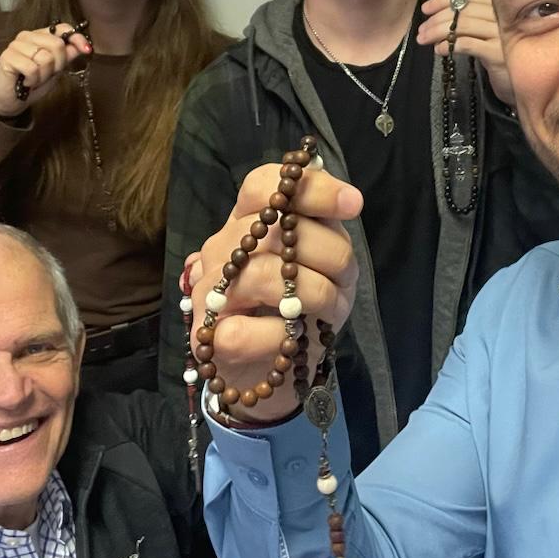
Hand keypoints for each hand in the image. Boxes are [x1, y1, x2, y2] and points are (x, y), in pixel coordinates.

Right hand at [0, 23, 92, 116]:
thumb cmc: (34, 82)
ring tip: (34, 78)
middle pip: (56, 44)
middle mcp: (27, 36)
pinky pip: (31, 68)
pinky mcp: (7, 56)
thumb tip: (84, 46)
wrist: (13, 100)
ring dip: (43, 75)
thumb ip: (67, 56)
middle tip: (47, 74)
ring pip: (44, 58)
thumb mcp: (56, 69)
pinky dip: (32, 79)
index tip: (87, 50)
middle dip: (57, 64)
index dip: (76, 38)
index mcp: (40, 35)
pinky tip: (25, 81)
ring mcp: (15, 45)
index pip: (62, 28)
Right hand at [187, 163, 361, 423]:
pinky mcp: (206, 336)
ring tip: (328, 310)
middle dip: (330, 254)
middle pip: (279, 228)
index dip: (310, 188)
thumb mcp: (324, 265)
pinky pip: (243, 331)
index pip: (265, 184)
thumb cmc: (302, 310)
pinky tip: (293, 338)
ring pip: (264, 275)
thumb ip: (324, 231)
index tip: (352, 203)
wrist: (274, 373)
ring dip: (315, 295)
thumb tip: (348, 198)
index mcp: (250, 221)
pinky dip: (279, 336)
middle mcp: (224, 248)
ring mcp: (210, 291)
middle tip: (344, 279)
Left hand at [417, 0, 511, 104]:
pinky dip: (449, 45)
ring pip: (463, 25)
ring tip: (423, 39)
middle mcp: (504, 16)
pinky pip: (468, 44)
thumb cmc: (500, 55)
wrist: (522, 84)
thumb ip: (469, 16)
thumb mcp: (485, 32)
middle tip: (421, 29)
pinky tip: (438, 50)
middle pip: (464, 10)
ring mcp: (503, 35)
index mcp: (500, 6)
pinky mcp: (498, 54)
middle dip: (437, 18)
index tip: (425, 8)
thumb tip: (439, 1)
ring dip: (438, 31)